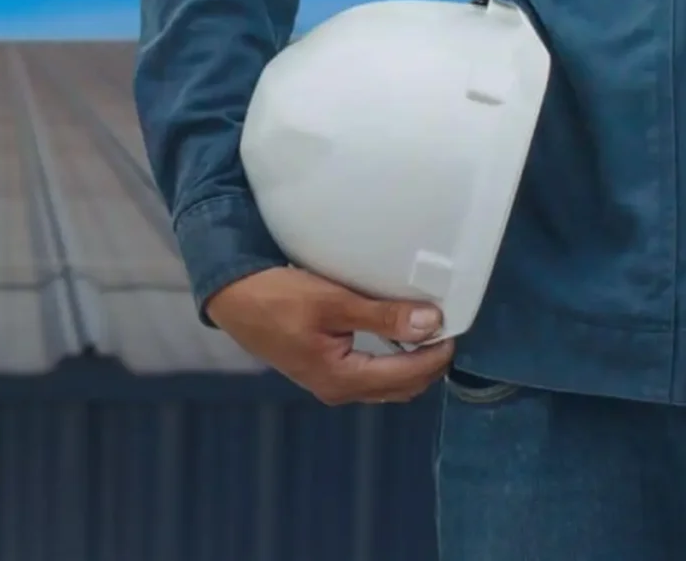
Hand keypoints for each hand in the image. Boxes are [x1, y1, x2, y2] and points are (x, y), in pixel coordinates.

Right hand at [206, 267, 453, 404]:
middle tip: (445, 328)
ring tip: (425, 330)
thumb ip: (383, 316)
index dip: (437, 354)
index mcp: (340, 378)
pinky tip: (394, 336)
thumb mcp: (332, 301)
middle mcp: (337, 389)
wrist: (230, 297)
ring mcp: (328, 382)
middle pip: (402, 387)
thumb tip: (430, 323)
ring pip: (387, 383)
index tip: (454, 326)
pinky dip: (390, 360)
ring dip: (411, 362)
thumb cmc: (275, 297)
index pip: (409, 375)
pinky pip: (370, 374)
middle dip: (429, 362)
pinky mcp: (321, 369)